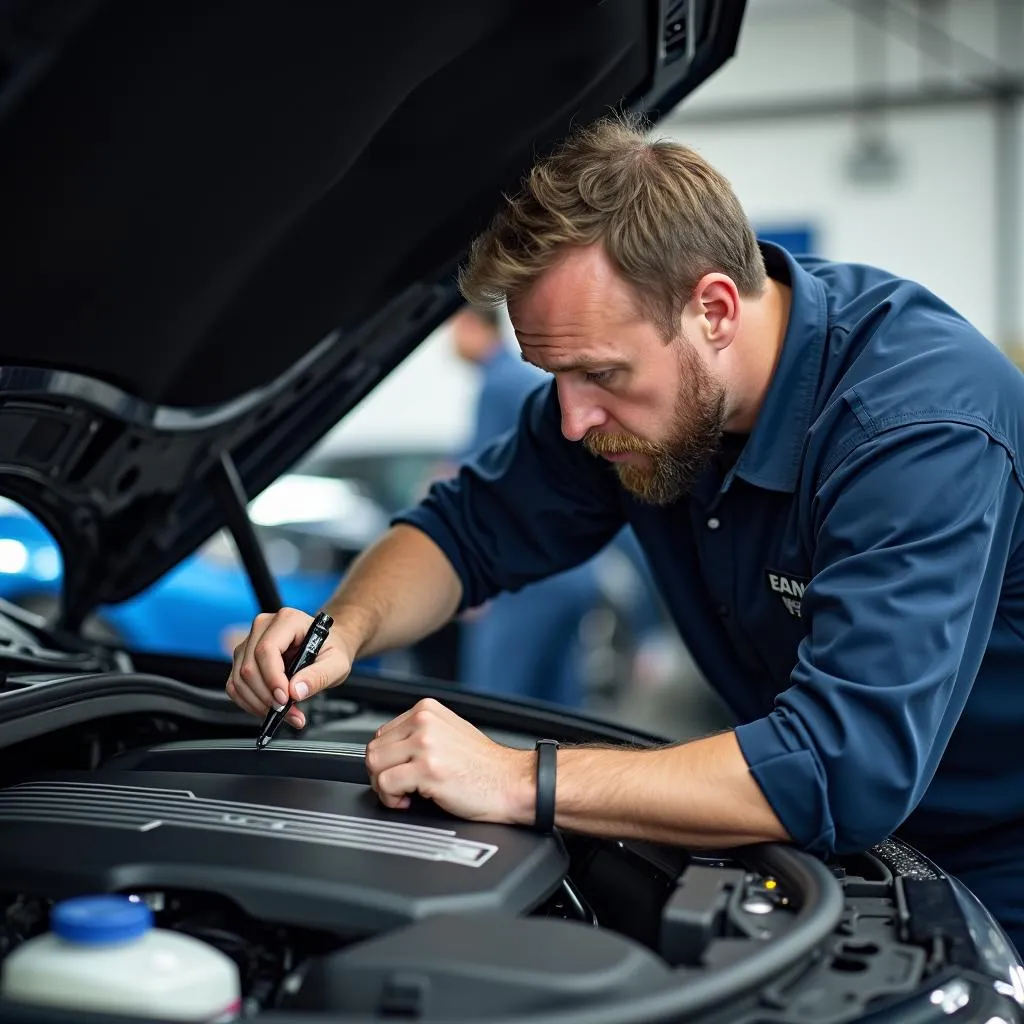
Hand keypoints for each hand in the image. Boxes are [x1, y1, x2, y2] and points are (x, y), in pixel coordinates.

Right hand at [226, 608, 353, 728]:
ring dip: (259, 703)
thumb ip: (319, 676)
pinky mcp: (243, 658)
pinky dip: (250, 703)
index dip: (272, 677)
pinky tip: (270, 709)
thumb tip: (295, 691)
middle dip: (267, 696)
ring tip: (284, 713)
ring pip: (239, 678)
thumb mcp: (338, 663)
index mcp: (288, 620)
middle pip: (250, 666)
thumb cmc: (331, 650)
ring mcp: (250, 642)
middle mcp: (264, 626)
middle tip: (287, 711)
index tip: (284, 698)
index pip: (267, 649)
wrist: (326, 648)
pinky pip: (235, 685)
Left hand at [365, 698, 533, 823]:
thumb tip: (388, 749)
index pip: (381, 734)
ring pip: (374, 765)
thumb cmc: (484, 766)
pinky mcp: (427, 768)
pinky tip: (412, 800)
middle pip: (373, 750)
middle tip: (403, 788)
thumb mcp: (449, 733)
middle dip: (382, 775)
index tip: (402, 773)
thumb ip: (418, 733)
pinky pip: (386, 784)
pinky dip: (392, 799)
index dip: (387, 760)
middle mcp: (423, 722)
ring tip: (407, 794)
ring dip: (385, 787)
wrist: (512, 782)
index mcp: (427, 710)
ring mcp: (425, 744)